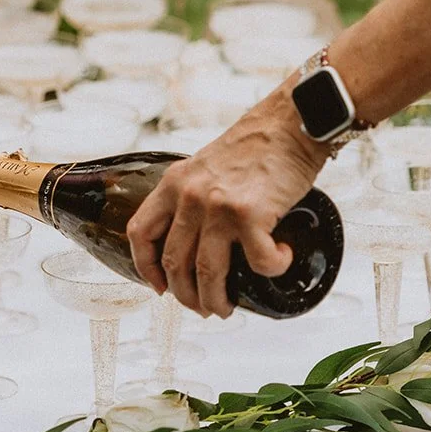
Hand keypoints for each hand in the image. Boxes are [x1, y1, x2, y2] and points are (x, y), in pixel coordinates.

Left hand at [126, 92, 330, 317]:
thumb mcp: (204, 167)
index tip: (159, 287)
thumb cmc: (255, 147)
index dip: (146, 268)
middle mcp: (189, 197)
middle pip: (174, 263)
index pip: (141, 233)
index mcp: (173, 184)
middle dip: (186, 296)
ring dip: (216, 300)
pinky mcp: (250, 215)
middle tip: (202, 307)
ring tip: (228, 307)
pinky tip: (279, 260)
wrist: (289, 124)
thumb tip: (195, 244)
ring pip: (207, 274)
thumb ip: (193, 198)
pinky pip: (258, 262)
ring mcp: (218, 207)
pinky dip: (271, 269)